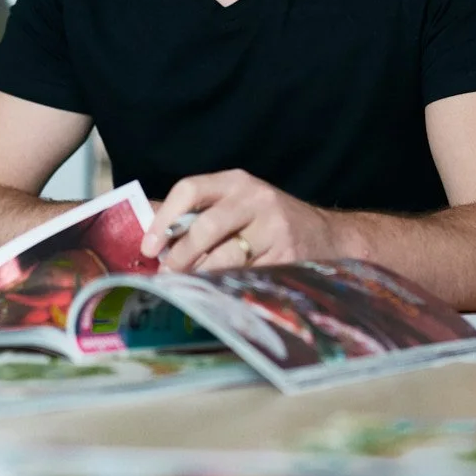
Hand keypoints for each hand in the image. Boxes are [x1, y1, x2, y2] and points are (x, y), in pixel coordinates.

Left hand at [141, 170, 337, 273]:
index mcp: (235, 182)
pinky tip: (218, 293)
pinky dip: (227, 287)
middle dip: (181, 255)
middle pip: (206, 226)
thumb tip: (148, 229)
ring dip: (201, 275)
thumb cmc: (267, 222)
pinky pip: (247, 277)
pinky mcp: (287, 256)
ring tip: (189, 285)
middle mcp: (256, 200)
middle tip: (167, 274)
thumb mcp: (235, 204)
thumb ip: (195, 213)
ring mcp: (274, 228)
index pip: (190, 189)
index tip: (150, 246)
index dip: (165, 219)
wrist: (328, 236)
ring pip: (226, 257)